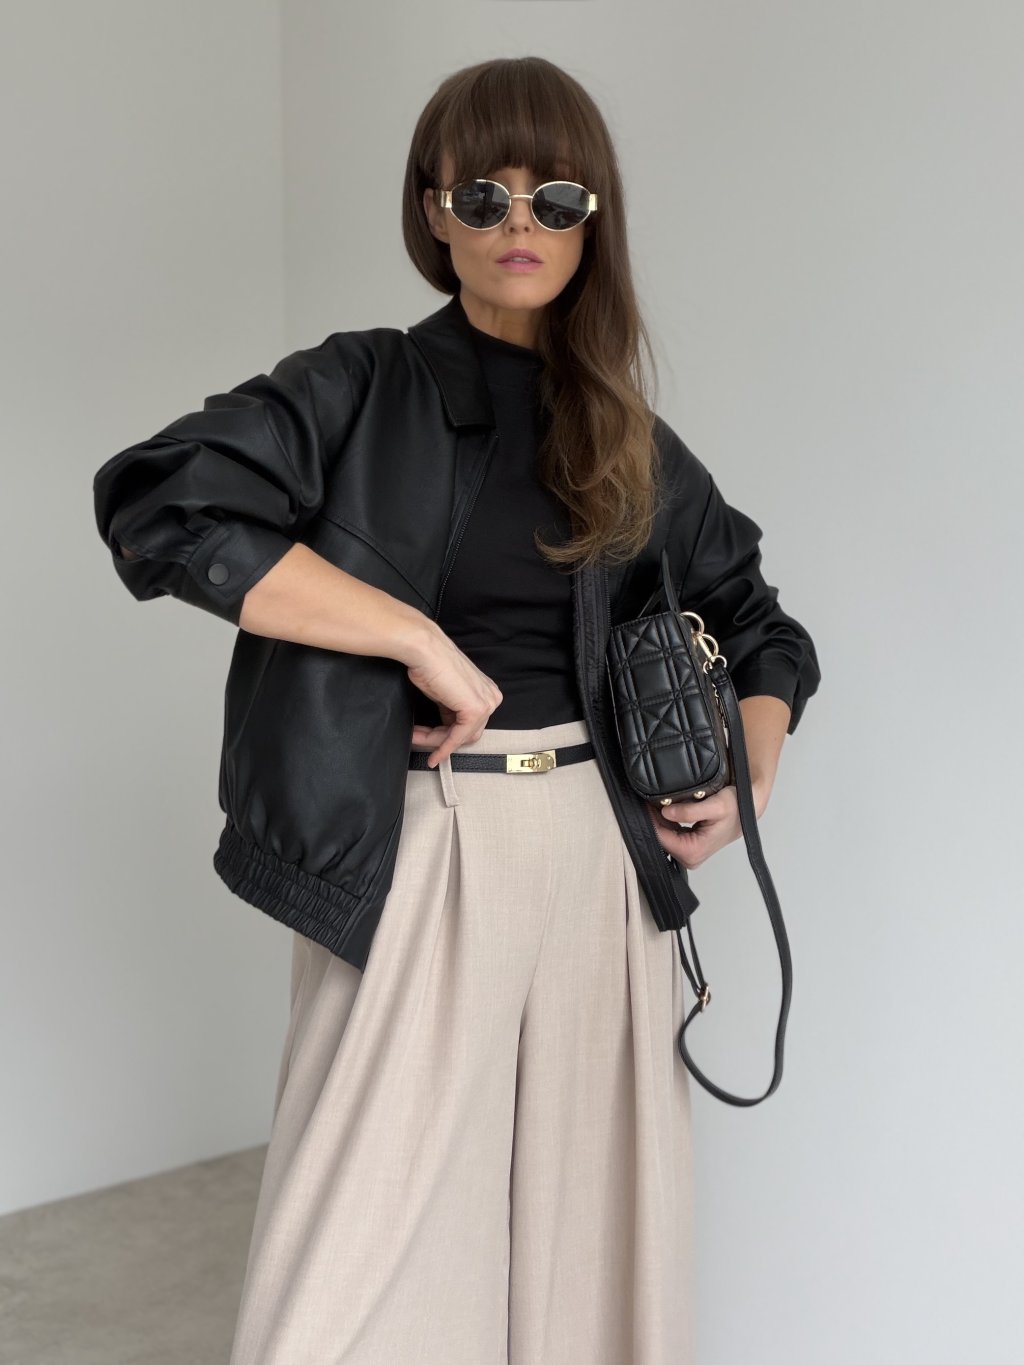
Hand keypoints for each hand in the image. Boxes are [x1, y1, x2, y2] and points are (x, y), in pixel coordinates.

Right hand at [406, 624, 502, 768]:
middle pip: (468, 733)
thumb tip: (443, 731)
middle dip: (441, 740)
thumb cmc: (429, 664)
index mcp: (486, 691)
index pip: (470, 724)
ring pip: (461, 737)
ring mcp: (486, 703)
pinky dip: (444, 747)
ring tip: (415, 737)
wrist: (423, 649)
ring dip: (437, 742)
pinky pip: (458, 737)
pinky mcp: (476, 710)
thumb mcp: (445, 694)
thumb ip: (451, 710)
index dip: (448, 737)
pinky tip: (432, 755)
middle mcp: (491, 697)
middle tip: (417, 738)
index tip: (429, 743)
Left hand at [644, 778, 769, 870]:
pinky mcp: (688, 846)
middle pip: (660, 838)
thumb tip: (666, 812)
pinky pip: (669, 834)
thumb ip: (690, 811)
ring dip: (659, 820)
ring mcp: (688, 853)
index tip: (645, 803)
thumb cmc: (736, 807)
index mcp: (693, 852)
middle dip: (653, 820)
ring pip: (663, 836)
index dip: (650, 821)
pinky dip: (666, 821)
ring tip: (658, 802)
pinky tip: (666, 808)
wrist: (748, 807)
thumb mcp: (716, 805)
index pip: (660, 838)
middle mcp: (689, 857)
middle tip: (649, 800)